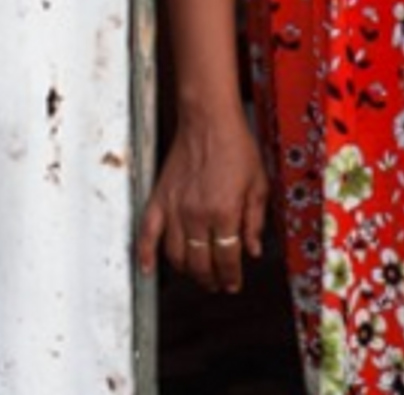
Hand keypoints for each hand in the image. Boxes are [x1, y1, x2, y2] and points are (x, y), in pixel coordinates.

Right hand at [136, 113, 268, 292]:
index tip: (233, 284)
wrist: (209, 119)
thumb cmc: (236, 146)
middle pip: (200, 264)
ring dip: (188, 272)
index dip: (231, 277)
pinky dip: (145, 255)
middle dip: (211, 280)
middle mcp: (197, 215)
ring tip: (198, 275)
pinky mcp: (159, 199)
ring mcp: (175, 209)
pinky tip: (148, 269)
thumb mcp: (258, 182)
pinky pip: (147, 233)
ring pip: (176, 256)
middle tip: (218, 284)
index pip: (226, 258)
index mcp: (224, 212)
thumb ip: (255, 220)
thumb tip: (253, 251)